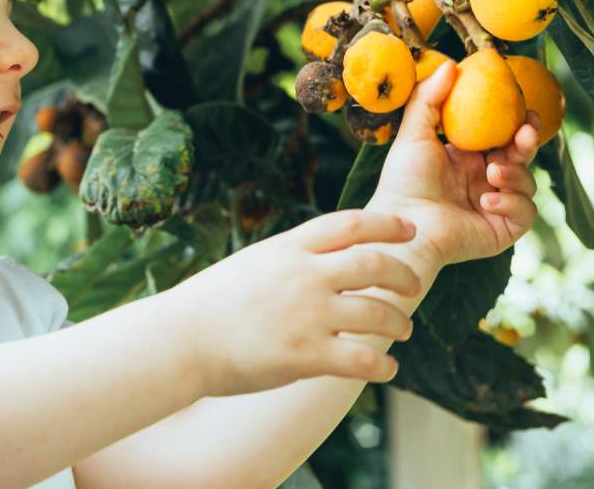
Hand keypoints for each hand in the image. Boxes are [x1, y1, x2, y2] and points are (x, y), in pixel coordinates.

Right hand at [182, 211, 420, 396]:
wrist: (179, 339)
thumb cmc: (211, 305)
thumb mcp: (253, 264)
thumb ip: (291, 259)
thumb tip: (324, 258)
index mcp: (289, 248)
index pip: (351, 223)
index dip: (387, 223)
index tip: (409, 228)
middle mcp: (303, 275)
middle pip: (375, 263)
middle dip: (403, 273)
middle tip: (414, 284)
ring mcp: (307, 314)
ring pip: (379, 312)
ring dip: (400, 321)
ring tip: (403, 328)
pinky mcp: (306, 354)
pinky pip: (363, 359)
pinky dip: (383, 365)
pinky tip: (386, 369)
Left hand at [367, 61, 539, 269]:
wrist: (402, 224)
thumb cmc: (402, 182)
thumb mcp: (414, 134)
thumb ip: (429, 100)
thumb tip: (451, 65)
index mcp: (467, 159)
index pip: (502, 137)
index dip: (519, 124)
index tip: (526, 109)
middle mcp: (484, 181)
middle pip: (522, 157)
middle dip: (528, 143)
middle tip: (526, 132)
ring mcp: (496, 206)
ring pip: (528, 184)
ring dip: (516, 175)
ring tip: (492, 173)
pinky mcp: (502, 230)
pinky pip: (526, 213)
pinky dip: (512, 203)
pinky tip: (487, 200)